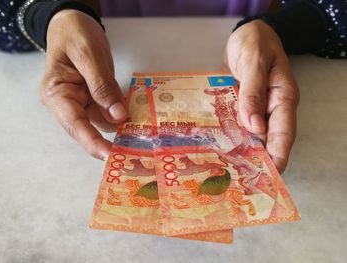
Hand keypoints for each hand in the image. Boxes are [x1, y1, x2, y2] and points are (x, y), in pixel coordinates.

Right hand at [40, 10, 127, 159]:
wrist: (74, 23)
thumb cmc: (75, 34)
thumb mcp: (88, 55)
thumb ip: (102, 86)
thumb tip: (118, 117)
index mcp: (57, 94)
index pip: (74, 124)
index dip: (92, 142)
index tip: (110, 155)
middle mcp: (67, 104)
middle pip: (89, 128)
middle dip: (110, 139)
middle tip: (134, 150)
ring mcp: (82, 103)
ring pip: (103, 122)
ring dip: (121, 127)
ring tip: (142, 132)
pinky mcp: (95, 100)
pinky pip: (110, 112)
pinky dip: (123, 114)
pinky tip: (139, 116)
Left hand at [224, 20, 299, 172]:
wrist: (247, 33)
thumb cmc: (255, 43)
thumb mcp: (254, 63)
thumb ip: (253, 93)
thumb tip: (254, 127)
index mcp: (282, 97)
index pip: (284, 132)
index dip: (278, 155)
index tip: (272, 176)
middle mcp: (270, 107)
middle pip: (267, 138)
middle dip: (257, 160)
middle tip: (244, 181)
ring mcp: (255, 107)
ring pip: (250, 134)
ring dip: (241, 150)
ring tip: (227, 170)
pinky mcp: (241, 105)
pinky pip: (236, 123)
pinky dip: (228, 134)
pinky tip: (216, 146)